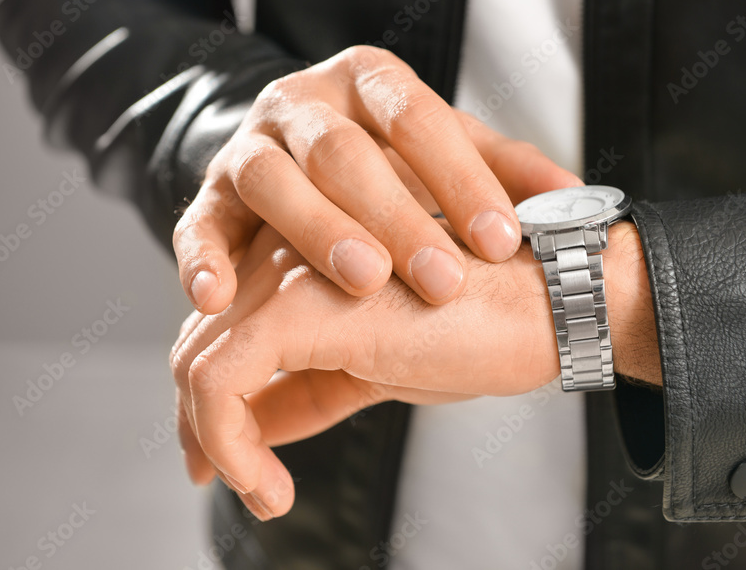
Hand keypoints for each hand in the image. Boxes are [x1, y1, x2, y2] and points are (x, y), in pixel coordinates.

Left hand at [170, 219, 658, 519]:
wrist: (548, 306)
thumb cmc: (482, 328)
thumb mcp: (380, 370)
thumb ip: (310, 390)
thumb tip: (257, 430)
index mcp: (308, 259)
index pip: (227, 326)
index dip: (215, 401)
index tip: (227, 459)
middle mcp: (288, 253)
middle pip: (201, 342)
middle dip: (204, 426)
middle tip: (241, 483)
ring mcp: (291, 272)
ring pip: (197, 362)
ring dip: (214, 442)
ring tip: (264, 493)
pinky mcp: (300, 305)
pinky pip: (219, 382)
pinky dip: (227, 443)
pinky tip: (269, 487)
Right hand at [172, 45, 580, 312]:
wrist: (298, 151)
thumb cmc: (386, 159)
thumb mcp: (446, 151)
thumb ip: (505, 170)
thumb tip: (577, 198)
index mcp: (369, 81)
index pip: (418, 119)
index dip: (461, 178)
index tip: (503, 241)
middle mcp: (304, 103)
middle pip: (345, 152)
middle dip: (396, 215)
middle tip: (442, 278)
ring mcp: (250, 143)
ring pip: (274, 178)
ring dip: (314, 230)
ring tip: (362, 282)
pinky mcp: (209, 192)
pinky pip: (198, 221)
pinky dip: (204, 256)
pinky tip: (221, 296)